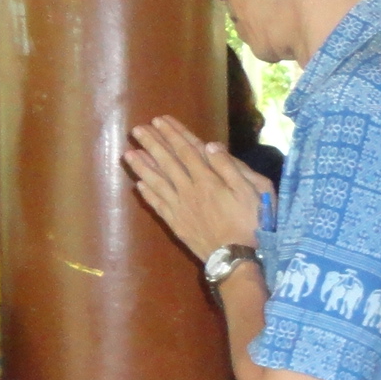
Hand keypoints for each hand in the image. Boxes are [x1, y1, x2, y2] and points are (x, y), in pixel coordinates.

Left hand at [125, 115, 264, 264]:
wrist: (237, 258)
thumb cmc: (251, 223)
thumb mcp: (250, 191)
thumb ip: (229, 167)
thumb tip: (210, 145)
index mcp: (208, 180)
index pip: (187, 151)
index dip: (173, 135)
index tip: (160, 121)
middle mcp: (190, 191)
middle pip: (168, 163)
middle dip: (153, 145)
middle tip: (138, 130)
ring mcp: (181, 208)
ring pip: (158, 183)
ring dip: (143, 167)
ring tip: (129, 153)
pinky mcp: (178, 224)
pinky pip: (159, 206)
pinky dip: (149, 194)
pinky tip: (139, 185)